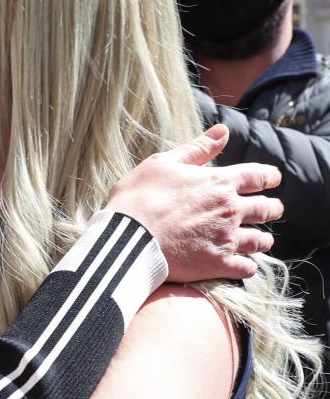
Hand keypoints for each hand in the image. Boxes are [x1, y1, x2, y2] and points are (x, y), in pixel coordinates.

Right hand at [107, 124, 282, 280]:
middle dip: (272, 208)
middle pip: (267, 209)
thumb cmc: (138, 198)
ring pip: (260, 241)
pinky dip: (247, 266)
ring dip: (262, 239)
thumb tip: (223, 130)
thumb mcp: (163, 163)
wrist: (127, 238)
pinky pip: (246, 268)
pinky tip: (242, 265)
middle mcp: (230, 209)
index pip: (258, 176)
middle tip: (271, 210)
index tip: (272, 180)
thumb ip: (197, 148)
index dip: (269, 177)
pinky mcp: (218, 264)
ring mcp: (226, 238)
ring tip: (259, 240)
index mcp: (219, 182)